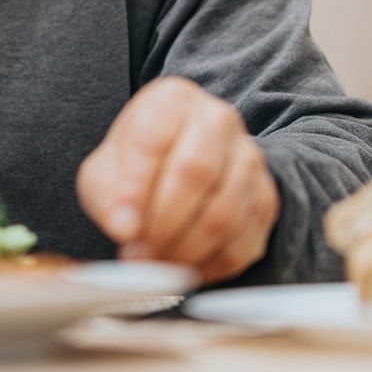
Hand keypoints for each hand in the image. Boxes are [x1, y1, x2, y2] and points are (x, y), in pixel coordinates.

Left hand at [76, 76, 279, 284]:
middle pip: (196, 172)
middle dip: (164, 224)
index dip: (135, 189)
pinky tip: (183, 270)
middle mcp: (217, 120)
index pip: (152, 140)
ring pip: (225, 211)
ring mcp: (248, 158)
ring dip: (186, 249)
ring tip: (156, 265)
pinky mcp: (266, 198)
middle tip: (139, 255)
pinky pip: (245, 240)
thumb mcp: (105, 172)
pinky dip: (211, 265)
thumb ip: (108, 197)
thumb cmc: (138, 168)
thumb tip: (126, 229)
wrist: (180, 167)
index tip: (123, 229)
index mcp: (172, 101)